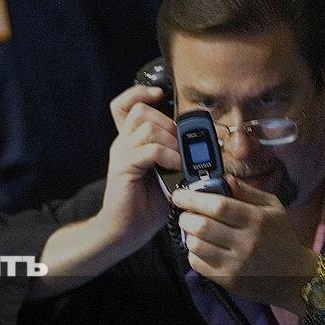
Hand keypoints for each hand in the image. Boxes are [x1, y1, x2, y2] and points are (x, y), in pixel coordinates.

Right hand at [96, 85, 180, 245]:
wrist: (125, 231)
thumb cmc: (146, 206)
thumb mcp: (165, 175)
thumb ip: (174, 156)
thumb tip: (202, 146)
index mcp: (129, 142)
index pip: (123, 105)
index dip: (139, 93)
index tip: (159, 94)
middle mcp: (122, 144)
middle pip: (142, 111)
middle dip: (168, 123)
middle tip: (180, 145)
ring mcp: (122, 155)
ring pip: (148, 127)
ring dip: (171, 141)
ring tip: (180, 160)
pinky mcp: (124, 169)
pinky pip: (150, 150)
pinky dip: (169, 156)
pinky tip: (176, 168)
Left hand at [173, 175, 316, 312]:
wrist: (295, 277)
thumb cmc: (281, 236)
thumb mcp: (272, 207)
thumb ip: (247, 191)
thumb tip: (223, 178)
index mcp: (256, 220)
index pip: (218, 206)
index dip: (193, 198)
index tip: (179, 195)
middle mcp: (246, 242)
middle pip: (202, 226)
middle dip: (185, 216)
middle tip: (185, 213)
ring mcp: (236, 264)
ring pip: (196, 245)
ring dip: (188, 234)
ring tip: (194, 229)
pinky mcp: (228, 280)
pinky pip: (197, 264)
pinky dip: (193, 253)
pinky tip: (202, 247)